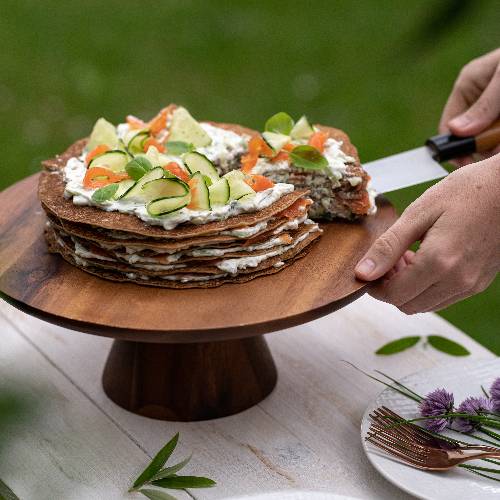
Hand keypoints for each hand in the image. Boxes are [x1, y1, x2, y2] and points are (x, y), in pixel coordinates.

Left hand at [354, 154, 499, 313]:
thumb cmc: (468, 191)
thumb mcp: (419, 213)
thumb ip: (388, 246)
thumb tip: (363, 272)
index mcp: (440, 262)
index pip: (394, 295)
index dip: (374, 287)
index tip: (368, 271)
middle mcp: (458, 281)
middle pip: (408, 305)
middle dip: (389, 288)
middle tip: (388, 260)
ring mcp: (472, 284)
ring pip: (425, 304)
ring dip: (408, 288)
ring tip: (406, 257)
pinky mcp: (479, 282)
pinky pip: (443, 297)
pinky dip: (426, 286)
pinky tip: (424, 260)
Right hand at [440, 48, 499, 166]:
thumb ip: (484, 105)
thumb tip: (456, 131)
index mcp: (467, 86)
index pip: (448, 127)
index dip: (458, 147)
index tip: (471, 163)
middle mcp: (478, 97)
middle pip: (471, 135)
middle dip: (486, 145)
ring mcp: (494, 107)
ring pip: (489, 136)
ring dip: (498, 141)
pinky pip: (498, 132)